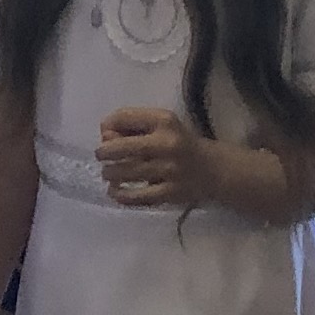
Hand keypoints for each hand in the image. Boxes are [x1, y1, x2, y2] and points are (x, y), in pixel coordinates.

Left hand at [95, 106, 215, 212]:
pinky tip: (115, 192)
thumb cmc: (179, 142)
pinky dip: (122, 195)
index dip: (108, 126)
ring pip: (128, 172)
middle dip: (105, 152)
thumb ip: (133, 125)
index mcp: (164, 120)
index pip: (125, 117)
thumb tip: (104, 135)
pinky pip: (139, 196)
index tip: (106, 134)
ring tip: (108, 173)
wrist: (212, 169)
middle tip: (101, 156)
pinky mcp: (171, 192)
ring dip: (110, 173)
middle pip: (123, 147)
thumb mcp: (162, 124)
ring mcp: (169, 170)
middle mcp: (167, 143)